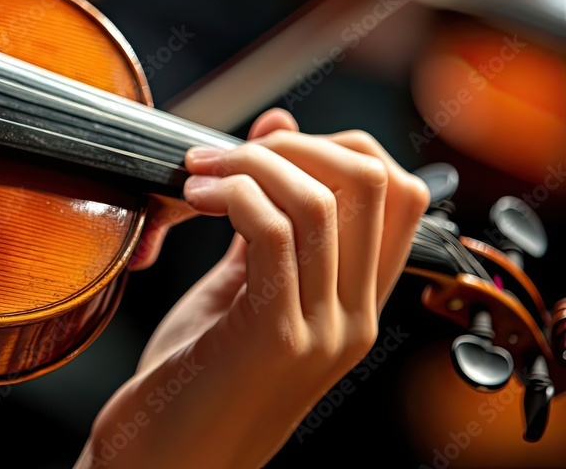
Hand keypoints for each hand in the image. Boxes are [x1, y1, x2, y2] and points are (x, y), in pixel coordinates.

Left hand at [75, 109, 429, 467]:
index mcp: (355, 302)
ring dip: (248, 164)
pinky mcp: (274, 337)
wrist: (166, 461)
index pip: (399, 193)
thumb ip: (265, 217)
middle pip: (371, 181)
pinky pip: (270, 231)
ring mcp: (322, 330)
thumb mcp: (239, 288)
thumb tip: (279, 130)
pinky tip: (193, 197)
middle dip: (293, 145)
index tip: (269, 147)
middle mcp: (353, 316)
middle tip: (224, 155)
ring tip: (196, 174)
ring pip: (320, 200)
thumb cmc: (196, 377)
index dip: (338, 147)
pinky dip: (230, 194)